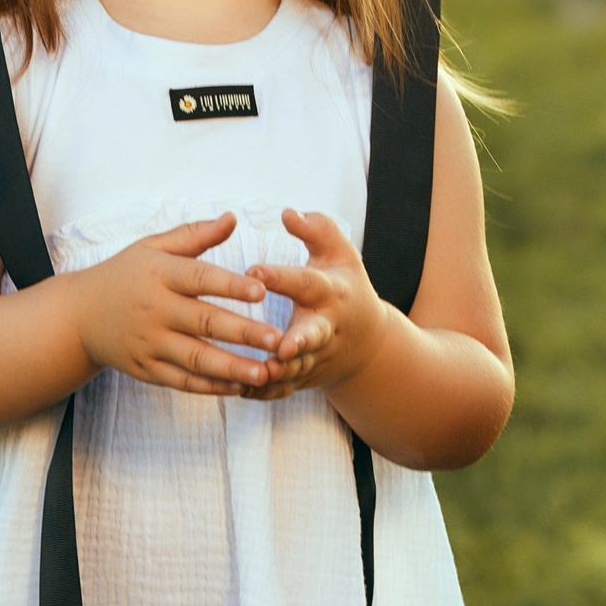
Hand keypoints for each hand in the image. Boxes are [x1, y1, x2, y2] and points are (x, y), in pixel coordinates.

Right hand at [70, 213, 286, 395]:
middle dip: (242, 333)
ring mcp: (149, 344)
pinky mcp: (146, 370)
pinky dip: (211, 387)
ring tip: (265, 374)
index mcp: (159, 275)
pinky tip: (239, 387)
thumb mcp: (152, 247)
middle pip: (203, 323)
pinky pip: (182, 381)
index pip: (199, 278)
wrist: (79, 316)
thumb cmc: (125, 275)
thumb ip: (194, 234)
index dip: (230, 285)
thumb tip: (232, 218)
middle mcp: (154, 311)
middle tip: (277, 340)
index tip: (262, 291)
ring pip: (196, 359)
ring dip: (232, 368)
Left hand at [245, 208, 391, 399]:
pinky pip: (285, 388)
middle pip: (314, 335)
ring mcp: (318, 357)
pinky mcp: (306, 378)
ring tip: (254, 374)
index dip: (281, 277)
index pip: (306, 282)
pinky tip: (239, 388)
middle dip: (300, 343)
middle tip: (282, 348)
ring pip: (298, 368)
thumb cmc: (342, 285)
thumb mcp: (338, 252)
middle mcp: (326, 326)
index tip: (252, 271)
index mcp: (330, 292)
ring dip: (278, 374)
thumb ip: (316, 229)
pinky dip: (265, 392)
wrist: (366, 341)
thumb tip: (287, 212)